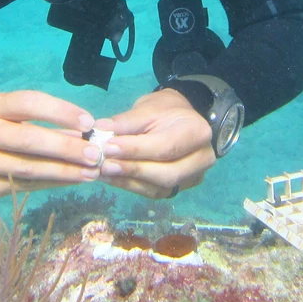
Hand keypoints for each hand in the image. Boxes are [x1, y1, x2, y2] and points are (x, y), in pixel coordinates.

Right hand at [0, 91, 101, 202]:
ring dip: (64, 171)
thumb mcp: (5, 117)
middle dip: (66, 148)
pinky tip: (71, 181)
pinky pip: (23, 186)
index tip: (88, 122)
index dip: (60, 112)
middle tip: (95, 154)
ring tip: (91, 172)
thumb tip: (84, 134)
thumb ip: (39, 122)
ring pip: (28, 168)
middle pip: (29, 139)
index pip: (28, 103)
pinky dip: (51, 183)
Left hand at [94, 88, 216, 198]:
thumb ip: (127, 122)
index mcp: (198, 132)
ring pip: (160, 187)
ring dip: (128, 181)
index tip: (108, 146)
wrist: (178, 120)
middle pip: (167, 173)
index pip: (166, 147)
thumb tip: (101, 128)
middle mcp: (202, 159)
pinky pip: (154, 192)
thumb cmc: (164, 111)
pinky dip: (130, 186)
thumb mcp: (148, 109)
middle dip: (133, 170)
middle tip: (104, 163)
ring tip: (102, 171)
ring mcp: (192, 177)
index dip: (136, 149)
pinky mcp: (179, 188)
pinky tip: (111, 178)